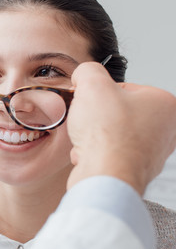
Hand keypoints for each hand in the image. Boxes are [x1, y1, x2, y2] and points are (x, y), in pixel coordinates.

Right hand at [67, 62, 175, 193]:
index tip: (89, 100)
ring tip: (88, 139)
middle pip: (116, 111)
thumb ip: (88, 71)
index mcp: (165, 104)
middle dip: (95, 116)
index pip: (123, 87)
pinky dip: (94, 153)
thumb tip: (84, 75)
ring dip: (92, 135)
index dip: (98, 93)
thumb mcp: (93, 85)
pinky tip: (89, 154)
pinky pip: (107, 153)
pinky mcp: (135, 170)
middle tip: (87, 119)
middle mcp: (165, 129)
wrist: (105, 177)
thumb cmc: (108, 136)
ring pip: (110, 133)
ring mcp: (152, 152)